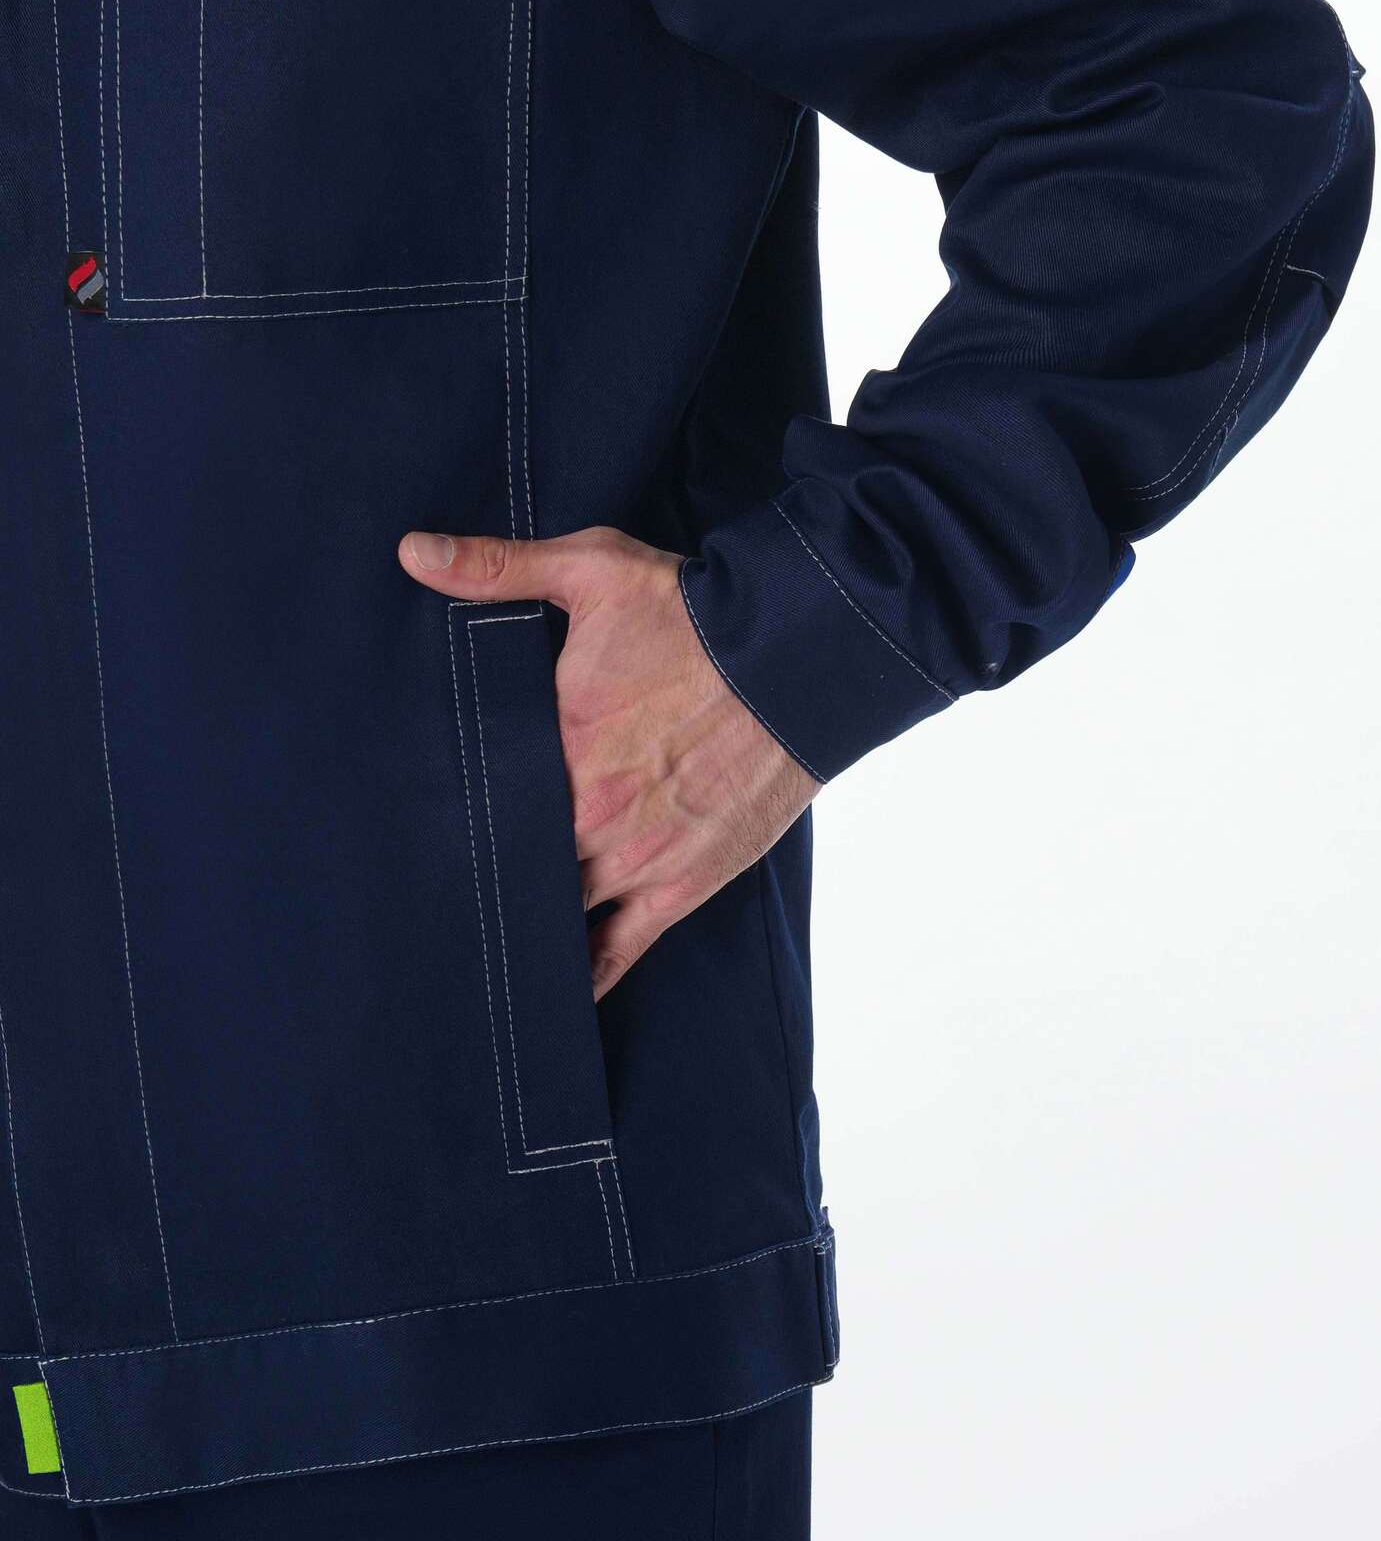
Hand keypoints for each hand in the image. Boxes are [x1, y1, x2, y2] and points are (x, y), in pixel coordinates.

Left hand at [399, 526, 819, 997]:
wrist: (799, 656)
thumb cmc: (694, 613)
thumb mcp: (593, 571)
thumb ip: (498, 568)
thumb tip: (412, 553)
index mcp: (554, 742)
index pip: (476, 797)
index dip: (447, 812)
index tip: (411, 825)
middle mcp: (586, 814)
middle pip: (507, 864)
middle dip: (479, 872)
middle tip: (431, 892)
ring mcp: (633, 858)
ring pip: (554, 914)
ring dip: (523, 923)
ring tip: (478, 945)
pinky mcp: (680, 886)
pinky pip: (618, 954)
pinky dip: (582, 980)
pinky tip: (550, 997)